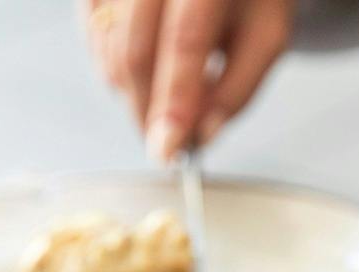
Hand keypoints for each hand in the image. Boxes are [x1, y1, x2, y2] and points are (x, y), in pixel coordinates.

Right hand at [84, 0, 293, 160]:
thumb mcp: (265, 34)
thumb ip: (239, 87)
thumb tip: (203, 135)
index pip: (184, 40)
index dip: (174, 100)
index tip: (169, 150)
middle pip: (135, 52)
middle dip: (147, 113)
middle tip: (166, 146)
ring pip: (109, 52)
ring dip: (134, 94)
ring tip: (166, 98)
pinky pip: (93, 39)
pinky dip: (114, 68)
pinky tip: (145, 68)